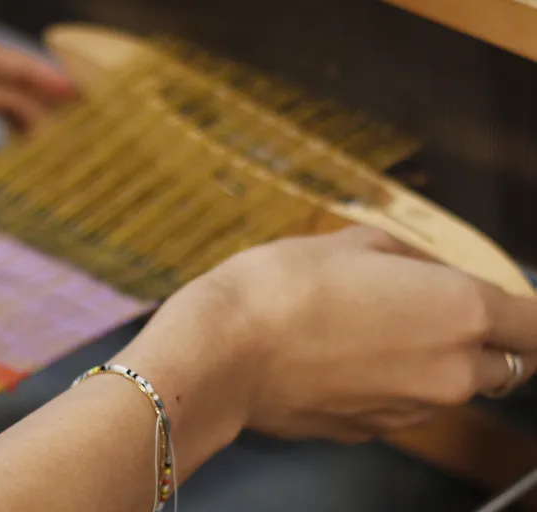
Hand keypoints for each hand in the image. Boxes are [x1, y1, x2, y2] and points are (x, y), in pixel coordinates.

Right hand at [113, 226, 536, 467]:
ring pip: (452, 387)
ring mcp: (412, 409)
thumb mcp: (352, 242)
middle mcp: (451, 371)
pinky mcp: (372, 431)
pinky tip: (342, 358)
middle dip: (485, 340)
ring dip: (434, 363)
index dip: (527, 312)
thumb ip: (410, 258)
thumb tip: (426, 271)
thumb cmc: (281, 288)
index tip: (509, 304)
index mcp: (460, 312)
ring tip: (371, 330)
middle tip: (433, 311)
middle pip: (509, 365)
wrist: (222, 352)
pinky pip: (403, 406)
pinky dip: (390, 385)